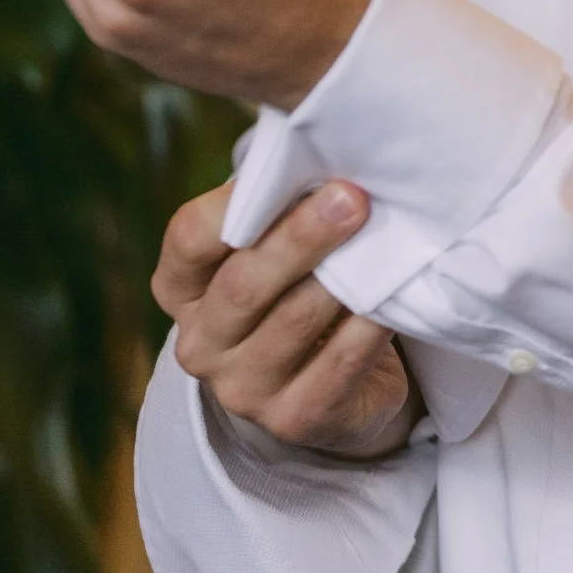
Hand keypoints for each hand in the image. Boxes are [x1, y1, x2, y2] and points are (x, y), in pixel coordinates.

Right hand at [154, 179, 420, 458]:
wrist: (329, 383)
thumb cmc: (296, 285)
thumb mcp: (270, 248)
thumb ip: (275, 207)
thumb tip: (314, 153)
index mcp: (181, 289)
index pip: (189, 239)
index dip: (232, 204)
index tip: (286, 167)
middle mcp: (200, 344)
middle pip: (244, 284)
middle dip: (301, 237)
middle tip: (351, 198)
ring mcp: (243, 390)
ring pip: (294, 322)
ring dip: (341, 275)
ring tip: (380, 235)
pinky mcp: (296, 419)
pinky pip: (339, 363)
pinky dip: (368, 324)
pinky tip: (391, 292)